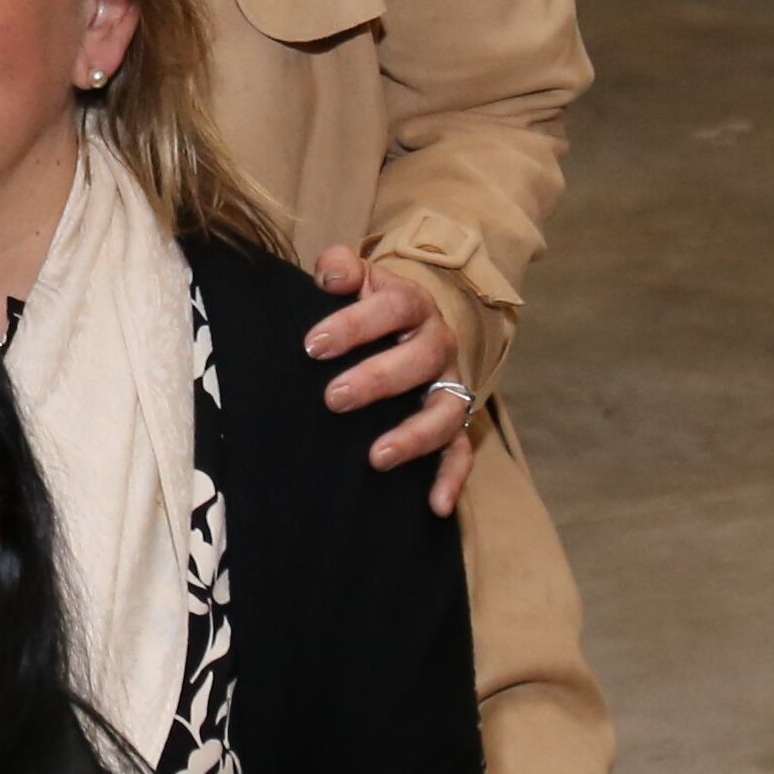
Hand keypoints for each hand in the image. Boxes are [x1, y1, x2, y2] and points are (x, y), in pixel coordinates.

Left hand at [309, 246, 476, 515]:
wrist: (414, 318)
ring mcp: (450, 385)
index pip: (391, 307)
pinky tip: (436, 506)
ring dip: (415, 435)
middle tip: (333, 398)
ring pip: (445, 411)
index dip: (354, 325)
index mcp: (411, 304)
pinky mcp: (455, 421)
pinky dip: (452, 478)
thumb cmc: (370, 303)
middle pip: (419, 360)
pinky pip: (461, 451)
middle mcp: (437, 344)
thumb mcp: (359, 277)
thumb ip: (340, 267)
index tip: (313, 346)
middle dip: (378, 380)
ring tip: (376, 457)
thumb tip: (331, 276)